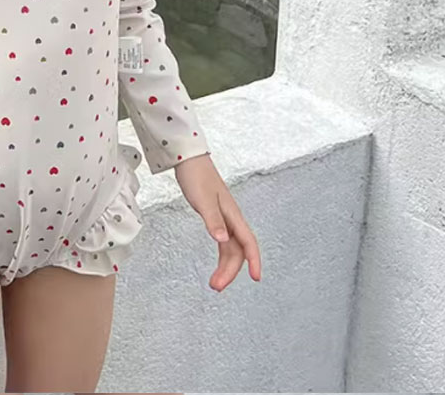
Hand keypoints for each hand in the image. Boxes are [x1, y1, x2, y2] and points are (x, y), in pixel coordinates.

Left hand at [174, 152, 260, 291]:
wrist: (188, 159)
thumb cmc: (196, 176)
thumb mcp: (203, 199)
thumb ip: (213, 220)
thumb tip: (223, 240)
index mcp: (232, 214)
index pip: (248, 242)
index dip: (254, 260)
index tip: (256, 278)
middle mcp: (231, 218)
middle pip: (238, 250)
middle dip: (231, 271)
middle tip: (216, 286)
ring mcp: (224, 218)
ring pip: (231, 248)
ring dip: (225, 267)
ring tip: (214, 283)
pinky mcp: (215, 217)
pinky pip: (224, 242)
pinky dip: (222, 256)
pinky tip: (217, 265)